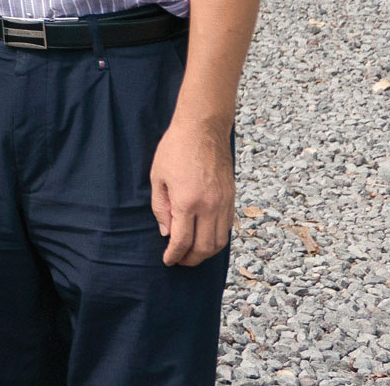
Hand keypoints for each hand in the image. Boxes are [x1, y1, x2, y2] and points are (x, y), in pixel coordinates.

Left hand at [150, 117, 234, 265]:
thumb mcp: (157, 177)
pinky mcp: (231, 198)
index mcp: (187, 202)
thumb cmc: (175, 149)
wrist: (203, 129)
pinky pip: (227, 228)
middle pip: (204, 248)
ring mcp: (223, 203)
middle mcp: (209, 207)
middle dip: (191, 259)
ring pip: (220, 241)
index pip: (182, 241)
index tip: (167, 260)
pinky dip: (217, 239)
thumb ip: (160, 208)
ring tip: (192, 254)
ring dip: (206, 253)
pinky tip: (205, 238)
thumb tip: (167, 233)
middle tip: (179, 261)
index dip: (174, 255)